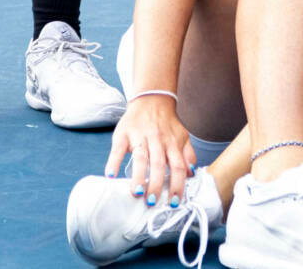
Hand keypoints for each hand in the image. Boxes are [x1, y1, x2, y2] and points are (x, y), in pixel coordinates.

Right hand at [106, 92, 196, 208]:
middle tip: (152, 202)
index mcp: (172, 143)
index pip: (177, 166)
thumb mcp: (182, 136)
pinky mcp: (123, 134)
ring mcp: (140, 136)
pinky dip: (114, 161)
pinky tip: (110, 175)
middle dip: (157, 184)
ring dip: (139, 176)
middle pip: (159, 164)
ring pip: (141, 157)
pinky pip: (118, 148)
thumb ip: (188, 154)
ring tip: (136, 193)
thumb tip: (192, 174)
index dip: (178, 184)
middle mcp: (158, 140)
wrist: (152, 99)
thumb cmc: (167, 123)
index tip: (174, 202)